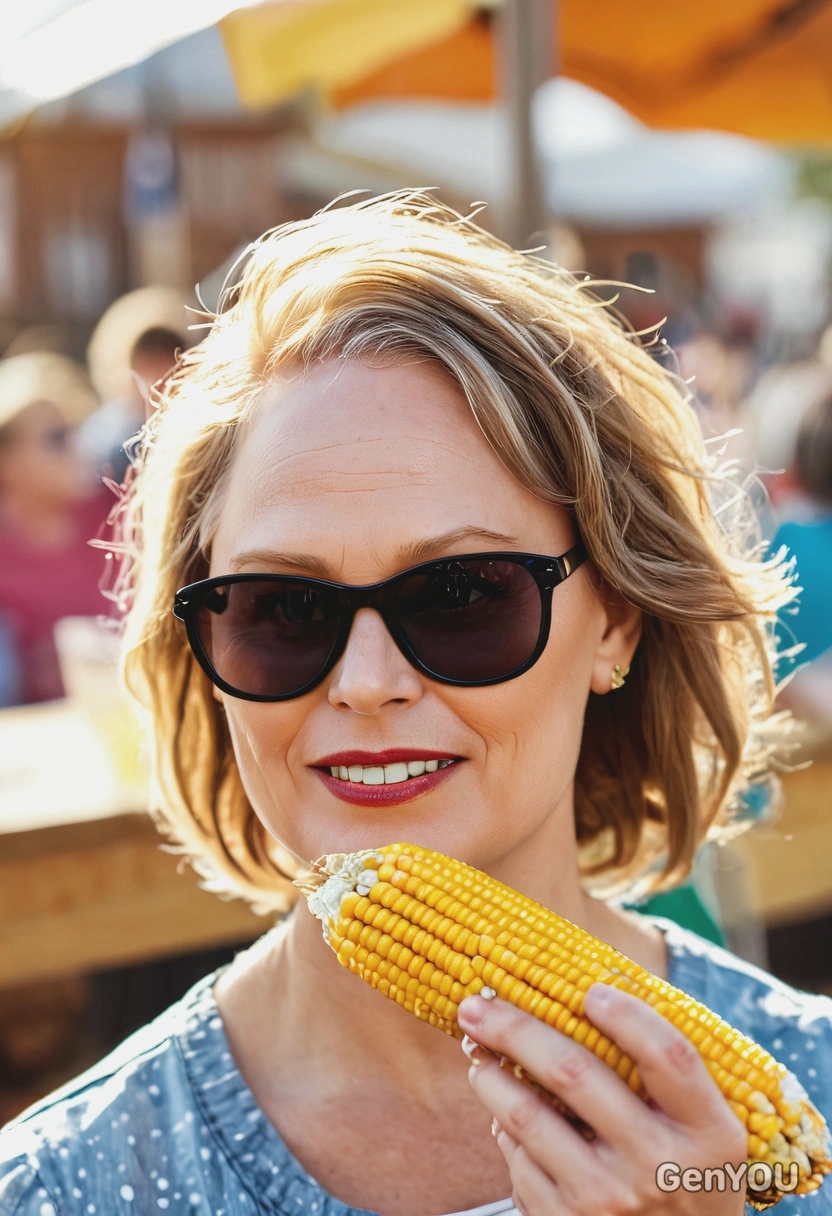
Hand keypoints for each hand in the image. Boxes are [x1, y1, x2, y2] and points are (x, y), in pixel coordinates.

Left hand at [458, 983, 747, 1214]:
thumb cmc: (689, 1181)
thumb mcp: (706, 1133)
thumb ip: (667, 1075)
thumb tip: (591, 998)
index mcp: (707, 1132)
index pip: (668, 1056)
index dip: (628, 1015)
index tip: (591, 991)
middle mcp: (656, 1166)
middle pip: (573, 1073)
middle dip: (514, 1028)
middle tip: (478, 1005)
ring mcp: (608, 1200)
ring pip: (528, 1116)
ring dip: (490, 1076)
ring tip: (478, 1053)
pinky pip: (519, 1162)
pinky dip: (504, 1129)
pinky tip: (503, 1116)